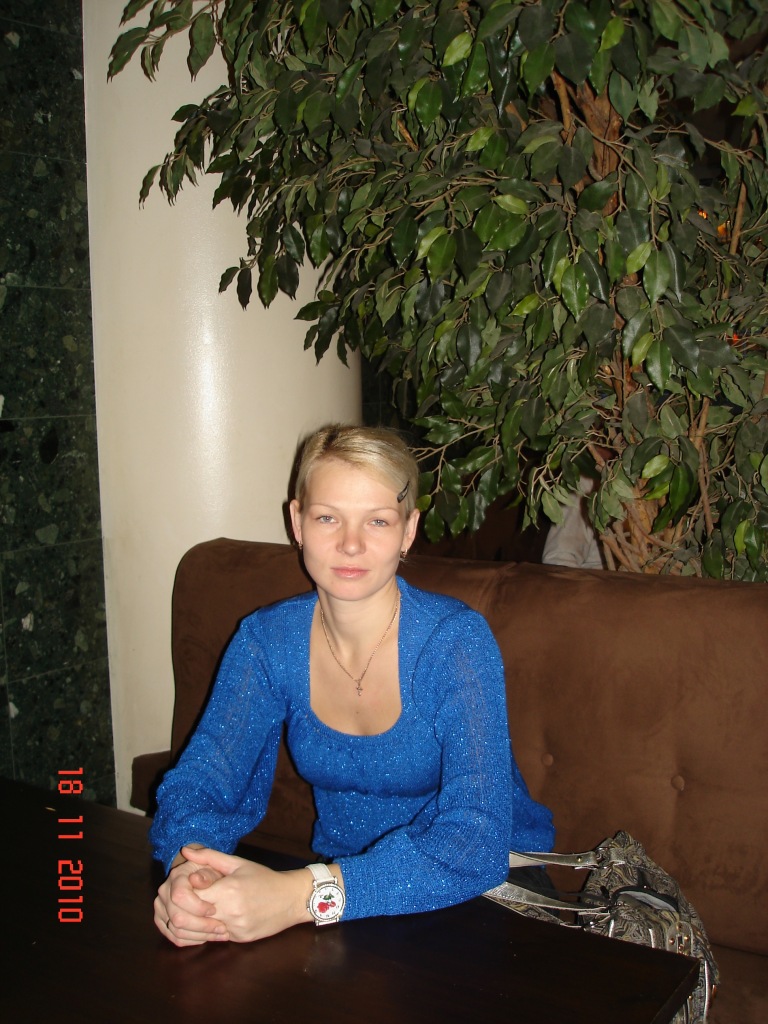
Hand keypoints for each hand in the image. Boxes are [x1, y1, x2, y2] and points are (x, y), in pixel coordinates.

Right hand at [155, 844, 228, 946]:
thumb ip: (209, 869)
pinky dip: (193, 940)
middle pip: (178, 918)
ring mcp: (160, 908)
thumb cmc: (213, 871)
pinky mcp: (162, 922)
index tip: (214, 909)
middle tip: (222, 927)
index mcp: (176, 876)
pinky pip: (175, 938)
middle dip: (202, 925)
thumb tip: (194, 878)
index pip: (180, 896)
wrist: (201, 877)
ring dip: (201, 935)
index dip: (198, 907)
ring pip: (176, 931)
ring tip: (220, 933)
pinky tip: (208, 936)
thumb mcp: (217, 865)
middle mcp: (163, 892)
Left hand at [182, 846, 321, 942]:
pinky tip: (216, 918)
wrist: (291, 899)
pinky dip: (211, 929)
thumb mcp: (238, 863)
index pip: (189, 896)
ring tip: (201, 909)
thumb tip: (185, 850)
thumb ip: (210, 857)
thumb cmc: (264, 877)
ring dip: (196, 921)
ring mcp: (234, 929)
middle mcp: (230, 912)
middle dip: (186, 908)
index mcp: (228, 890)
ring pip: (200, 930)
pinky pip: (215, 937)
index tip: (189, 886)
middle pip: (191, 916)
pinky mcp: (239, 939)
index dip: (184, 891)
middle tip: (189, 900)